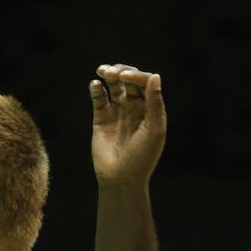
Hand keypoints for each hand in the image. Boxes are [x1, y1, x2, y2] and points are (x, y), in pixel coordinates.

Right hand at [90, 63, 165, 186]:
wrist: (121, 179)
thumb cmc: (142, 158)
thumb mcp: (154, 130)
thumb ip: (155, 103)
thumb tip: (155, 76)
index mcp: (151, 109)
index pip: (145, 83)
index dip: (137, 76)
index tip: (126, 76)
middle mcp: (135, 108)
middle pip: (129, 81)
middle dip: (122, 72)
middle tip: (113, 72)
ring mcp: (118, 112)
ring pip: (113, 86)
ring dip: (109, 75)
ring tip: (102, 71)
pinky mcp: (101, 118)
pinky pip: (99, 98)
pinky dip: (97, 89)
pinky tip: (95, 85)